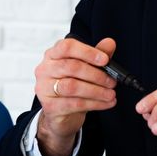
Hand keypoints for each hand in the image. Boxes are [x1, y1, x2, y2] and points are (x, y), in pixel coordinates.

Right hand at [34, 37, 117, 155]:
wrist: (62, 113)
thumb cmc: (73, 84)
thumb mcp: (87, 67)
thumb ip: (98, 54)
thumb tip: (110, 43)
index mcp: (54, 54)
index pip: (67, 47)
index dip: (87, 52)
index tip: (105, 60)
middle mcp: (45, 68)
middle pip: (72, 67)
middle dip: (96, 75)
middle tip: (112, 81)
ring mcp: (44, 88)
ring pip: (72, 86)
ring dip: (97, 91)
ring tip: (111, 94)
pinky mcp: (49, 106)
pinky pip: (74, 104)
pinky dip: (94, 103)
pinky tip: (106, 103)